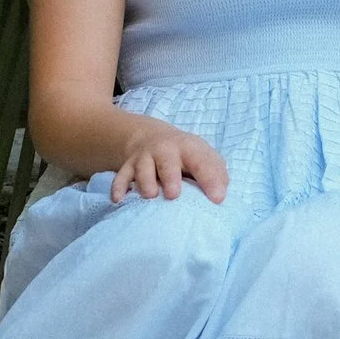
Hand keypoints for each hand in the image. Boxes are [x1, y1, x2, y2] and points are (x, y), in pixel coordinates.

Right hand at [108, 116, 228, 203]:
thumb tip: (221, 196)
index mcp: (188, 148)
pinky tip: (118, 199)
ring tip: (150, 196)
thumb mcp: (204, 157)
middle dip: (170, 177)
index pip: (201, 161)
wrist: (152, 138)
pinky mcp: (128, 167)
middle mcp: (165, 150)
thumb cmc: (185, 156)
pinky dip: (118, 187)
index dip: (210, 179)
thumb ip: (216, 174)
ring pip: (142, 168)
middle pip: (167, 161)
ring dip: (145, 182)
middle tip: (173, 195)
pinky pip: (121, 177)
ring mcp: (145, 158)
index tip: (217, 199)